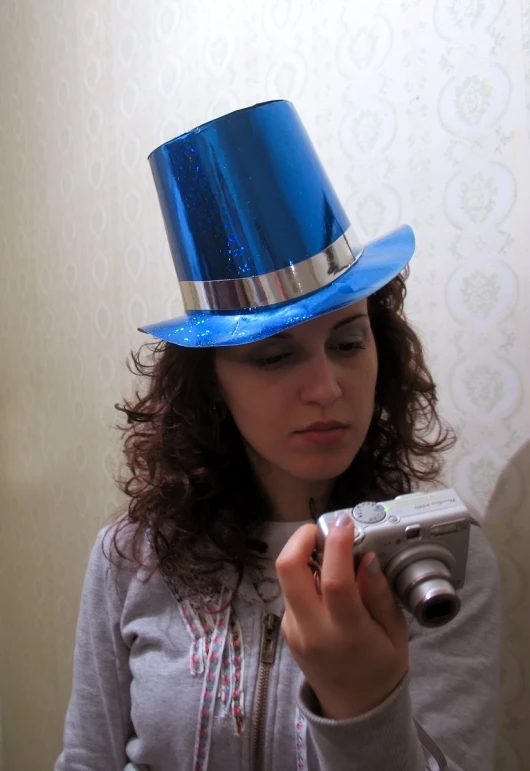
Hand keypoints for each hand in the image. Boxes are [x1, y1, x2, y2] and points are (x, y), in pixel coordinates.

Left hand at [276, 516, 408, 719]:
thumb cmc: (382, 670)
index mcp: (346, 634)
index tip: (345, 522)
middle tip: (323, 529)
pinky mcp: (287, 628)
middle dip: (301, 538)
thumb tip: (367, 558)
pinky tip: (327, 580)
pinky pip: (291, 591)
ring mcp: (294, 629)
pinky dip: (306, 575)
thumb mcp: (395, 633)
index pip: (334, 581)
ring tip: (330, 553)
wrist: (354, 710)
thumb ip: (379, 594)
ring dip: (303, 555)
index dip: (337, 545)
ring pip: (286, 577)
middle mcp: (312, 630)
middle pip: (288, 569)